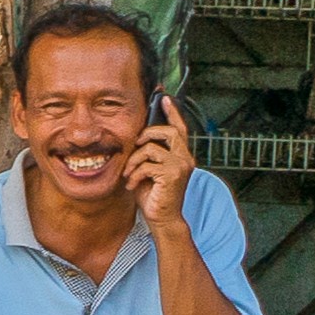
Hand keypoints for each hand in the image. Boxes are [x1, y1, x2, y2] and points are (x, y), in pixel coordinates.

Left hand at [123, 95, 194, 226]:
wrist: (160, 217)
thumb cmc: (152, 193)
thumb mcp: (148, 168)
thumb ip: (148, 153)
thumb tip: (136, 136)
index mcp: (180, 154)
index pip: (179, 128)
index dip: (173, 111)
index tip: (165, 97)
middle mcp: (185, 158)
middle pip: (168, 131)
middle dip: (145, 135)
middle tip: (134, 146)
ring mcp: (181, 166)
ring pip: (151, 148)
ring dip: (134, 161)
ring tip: (129, 173)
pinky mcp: (173, 175)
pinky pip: (146, 165)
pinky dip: (135, 174)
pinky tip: (132, 184)